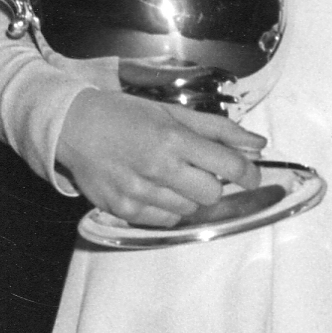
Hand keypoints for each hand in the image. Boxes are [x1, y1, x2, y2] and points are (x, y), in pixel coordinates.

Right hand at [55, 87, 267, 227]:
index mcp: (173, 138)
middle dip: (212, 183)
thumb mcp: (172, 112)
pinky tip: (153, 188)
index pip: (229, 166)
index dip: (248, 173)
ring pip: (190, 210)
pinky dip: (168, 207)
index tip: (250, 175)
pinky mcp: (125, 210)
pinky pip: (166, 220)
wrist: (72, 127)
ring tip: (168, 175)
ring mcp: (140, 192)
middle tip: (197, 169)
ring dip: (188, 196)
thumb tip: (258, 143)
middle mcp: (158, 168)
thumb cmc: (124, 116)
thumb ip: (218, 129)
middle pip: (213, 194)